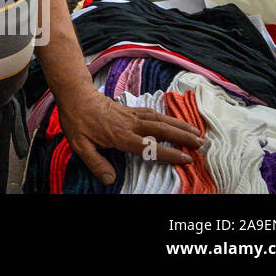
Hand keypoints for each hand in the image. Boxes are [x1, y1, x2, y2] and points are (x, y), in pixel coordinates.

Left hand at [55, 88, 202, 185]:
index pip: (149, 146)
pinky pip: (152, 112)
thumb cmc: (77, 121)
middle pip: (161, 129)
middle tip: (201, 144)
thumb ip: (96, 163)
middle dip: (182, 136)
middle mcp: (130, 123)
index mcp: (120, 135)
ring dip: (179, 125)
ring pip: (160, 118)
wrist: (75, 95)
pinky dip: (166, 116)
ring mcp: (131, 114)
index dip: (168, 153)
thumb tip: (110, 180)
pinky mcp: (130, 109)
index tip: (186, 158)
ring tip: (196, 132)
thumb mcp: (80, 145)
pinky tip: (175, 121)